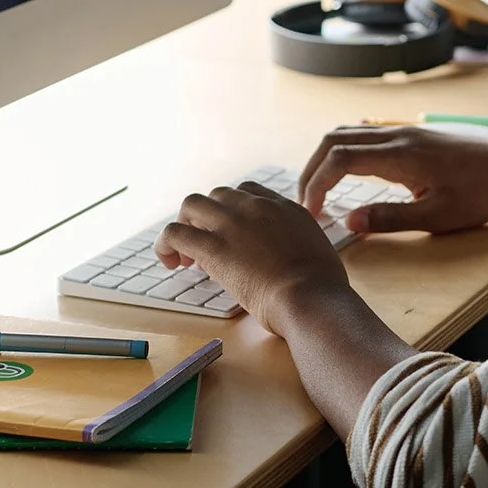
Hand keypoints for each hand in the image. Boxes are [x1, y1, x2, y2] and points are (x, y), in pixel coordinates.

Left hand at [154, 183, 347, 335]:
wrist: (310, 295)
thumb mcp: (317, 249)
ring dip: (186, 224)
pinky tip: (171, 263)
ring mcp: (233, 223)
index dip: (234, 211)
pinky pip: (174, 233)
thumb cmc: (321, 285)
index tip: (232, 234)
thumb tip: (293, 256)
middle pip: (218, 195)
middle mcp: (256, 206)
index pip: (249, 192)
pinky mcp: (212, 247)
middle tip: (208, 247)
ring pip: (192, 204)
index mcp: (284, 207)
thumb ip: (300, 242)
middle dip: (209, 218)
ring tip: (186, 254)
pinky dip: (166, 245)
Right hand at [299, 125, 487, 234]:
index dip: (316, 184)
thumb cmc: (482, 194)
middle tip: (307, 203)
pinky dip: (345, 152)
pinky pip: (367, 135)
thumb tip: (349, 222)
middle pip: (335, 139)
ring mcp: (405, 131)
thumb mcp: (437, 216)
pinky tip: (349, 176)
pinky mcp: (413, 135)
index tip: (311, 213)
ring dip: (327, 159)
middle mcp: (398, 136)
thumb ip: (390, 219)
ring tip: (322, 191)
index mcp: (400, 155)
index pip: (339, 159)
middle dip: (312, 170)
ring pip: (349, 133)